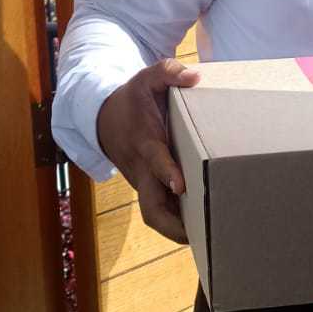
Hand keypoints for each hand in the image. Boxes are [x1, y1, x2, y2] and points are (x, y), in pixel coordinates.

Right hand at [97, 58, 200, 242]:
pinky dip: (178, 222)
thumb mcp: (146, 78)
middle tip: (199, 235)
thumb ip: (168, 72)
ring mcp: (145, 183)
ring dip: (178, 230)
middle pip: (151, 208)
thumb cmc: (133, 99)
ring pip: (156, 215)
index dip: (166, 172)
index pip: (155, 160)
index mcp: (145, 143)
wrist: (103, 118)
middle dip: (172, 225)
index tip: (181, 184)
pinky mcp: (149, 188)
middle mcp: (143, 170)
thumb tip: (194, 77)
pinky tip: (203, 230)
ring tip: (209, 239)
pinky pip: (162, 210)